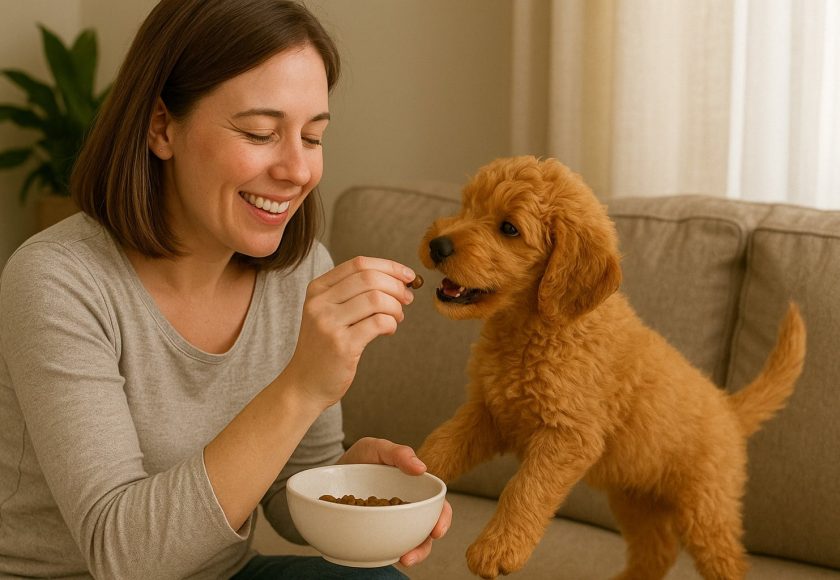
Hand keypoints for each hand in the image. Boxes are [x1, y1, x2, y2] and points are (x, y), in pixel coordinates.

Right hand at [284, 257, 415, 408]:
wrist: (304, 384)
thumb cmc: (323, 347)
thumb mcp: (328, 312)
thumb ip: (353, 294)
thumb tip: (397, 280)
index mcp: (317, 289)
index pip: (358, 264)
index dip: (389, 266)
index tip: (407, 276)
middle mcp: (319, 303)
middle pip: (369, 278)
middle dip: (396, 286)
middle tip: (407, 299)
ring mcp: (328, 324)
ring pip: (376, 299)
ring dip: (395, 307)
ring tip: (397, 317)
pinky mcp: (342, 345)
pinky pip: (378, 323)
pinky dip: (391, 324)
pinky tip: (389, 330)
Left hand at [339, 438, 452, 567]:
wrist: (332, 471)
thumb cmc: (361, 457)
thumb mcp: (377, 448)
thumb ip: (398, 453)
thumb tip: (422, 468)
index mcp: (415, 489)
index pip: (437, 505)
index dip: (442, 519)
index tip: (436, 531)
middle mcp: (407, 509)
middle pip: (425, 532)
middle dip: (423, 548)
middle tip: (410, 556)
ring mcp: (391, 522)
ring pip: (408, 543)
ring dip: (408, 555)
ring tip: (400, 559)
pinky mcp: (375, 532)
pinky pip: (386, 547)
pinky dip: (387, 555)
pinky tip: (382, 556)